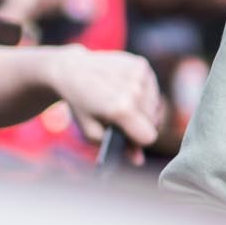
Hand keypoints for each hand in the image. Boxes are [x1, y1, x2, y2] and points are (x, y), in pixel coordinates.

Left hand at [44, 44, 164, 146]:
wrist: (70, 70)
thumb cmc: (80, 105)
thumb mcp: (92, 133)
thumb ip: (118, 148)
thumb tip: (138, 160)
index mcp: (122, 110)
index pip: (149, 137)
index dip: (137, 140)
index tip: (126, 135)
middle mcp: (134, 91)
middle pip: (154, 121)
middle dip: (140, 123)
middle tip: (120, 118)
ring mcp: (139, 75)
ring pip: (155, 105)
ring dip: (143, 108)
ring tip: (122, 102)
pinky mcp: (141, 64)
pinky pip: (152, 88)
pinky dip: (143, 92)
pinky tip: (125, 88)